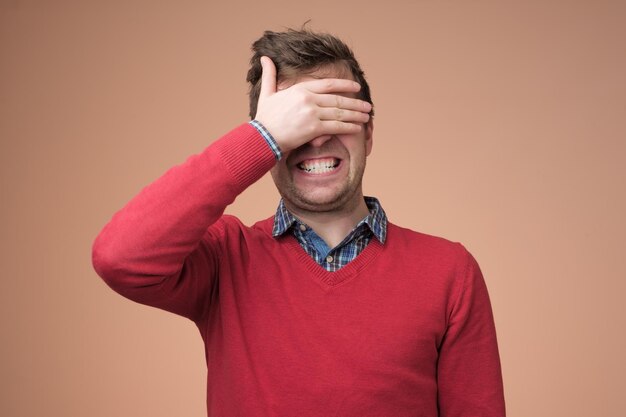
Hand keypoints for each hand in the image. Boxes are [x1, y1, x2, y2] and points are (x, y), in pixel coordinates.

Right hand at [254, 56, 371, 152]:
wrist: (261, 137)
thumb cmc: (264, 118)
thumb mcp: (266, 93)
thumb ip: (270, 75)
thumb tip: (264, 58)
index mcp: (300, 89)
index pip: (328, 84)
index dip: (345, 85)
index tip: (356, 86)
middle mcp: (308, 99)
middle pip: (338, 100)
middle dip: (355, 103)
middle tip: (367, 106)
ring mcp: (312, 113)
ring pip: (340, 113)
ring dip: (356, 115)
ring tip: (366, 116)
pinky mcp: (314, 128)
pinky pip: (336, 127)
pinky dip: (349, 127)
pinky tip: (357, 128)